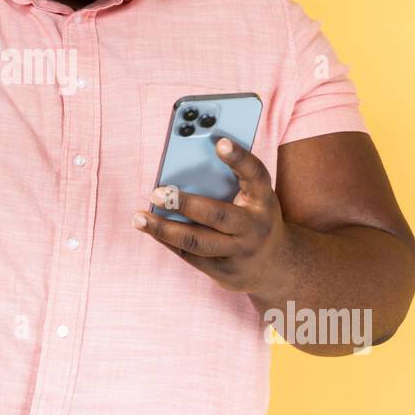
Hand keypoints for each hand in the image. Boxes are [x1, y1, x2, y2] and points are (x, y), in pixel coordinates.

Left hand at [132, 137, 291, 297]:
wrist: (276, 265)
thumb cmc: (253, 217)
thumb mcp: (253, 197)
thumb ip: (229, 180)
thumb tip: (182, 165)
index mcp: (263, 199)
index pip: (254, 174)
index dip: (239, 158)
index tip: (220, 142)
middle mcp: (254, 226)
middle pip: (217, 214)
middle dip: (184, 203)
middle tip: (156, 193)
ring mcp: (240, 252)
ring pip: (197, 242)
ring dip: (164, 229)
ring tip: (139, 218)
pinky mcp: (223, 271)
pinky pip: (189, 256)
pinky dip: (166, 241)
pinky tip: (150, 229)